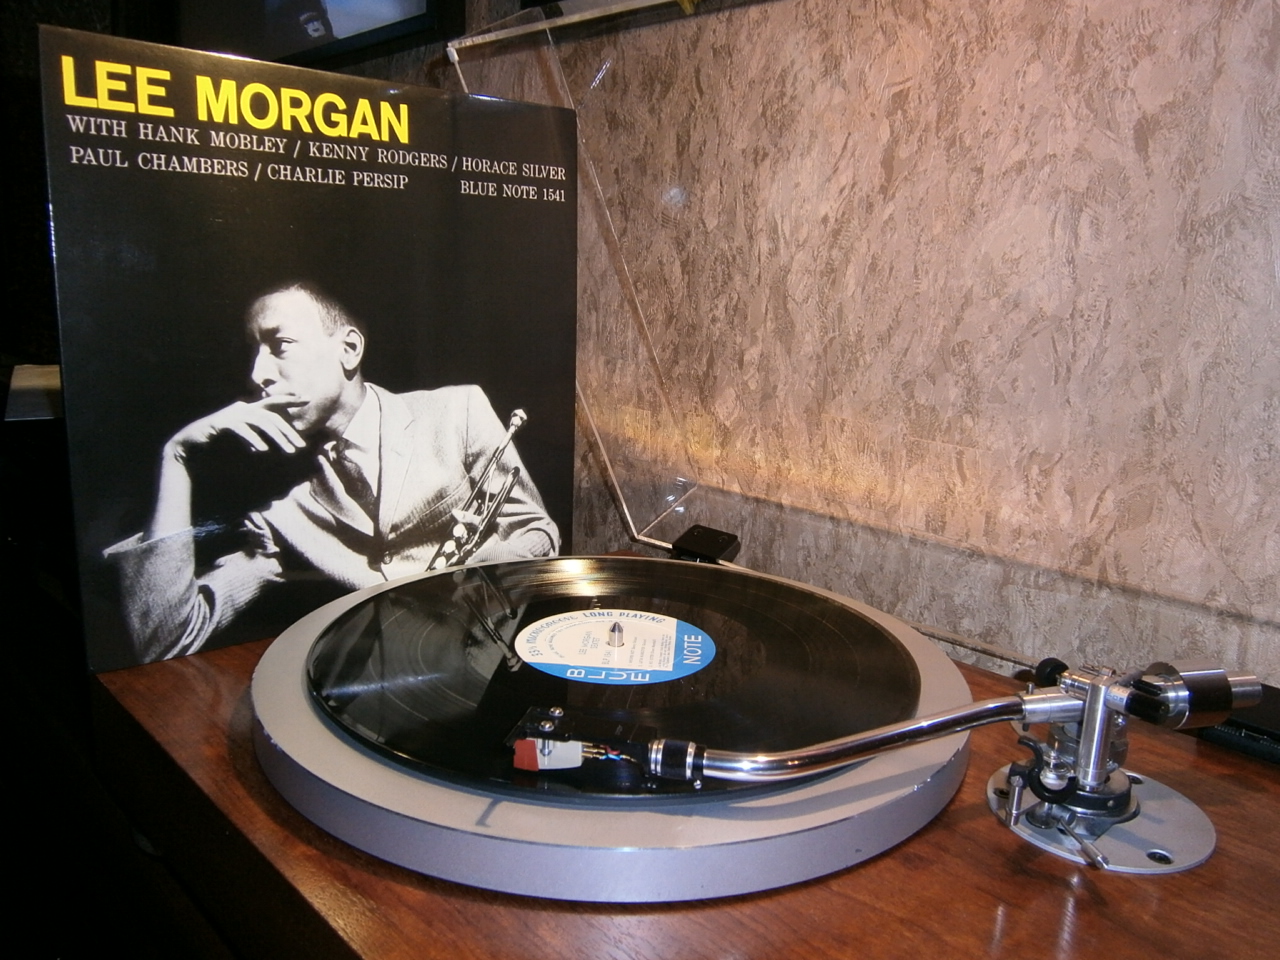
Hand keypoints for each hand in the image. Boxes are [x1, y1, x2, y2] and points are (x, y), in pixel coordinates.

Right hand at [166, 395, 306, 460]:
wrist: (190, 443)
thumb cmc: (216, 440)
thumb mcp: (239, 437)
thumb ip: (253, 437)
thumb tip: (268, 447)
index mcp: (247, 409)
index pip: (271, 403)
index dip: (288, 399)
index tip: (306, 398)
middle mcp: (241, 408)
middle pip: (270, 417)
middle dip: (287, 432)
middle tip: (301, 446)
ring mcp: (231, 414)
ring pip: (260, 423)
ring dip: (277, 438)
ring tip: (289, 452)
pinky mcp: (221, 423)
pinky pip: (242, 429)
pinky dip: (253, 439)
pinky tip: (262, 450)